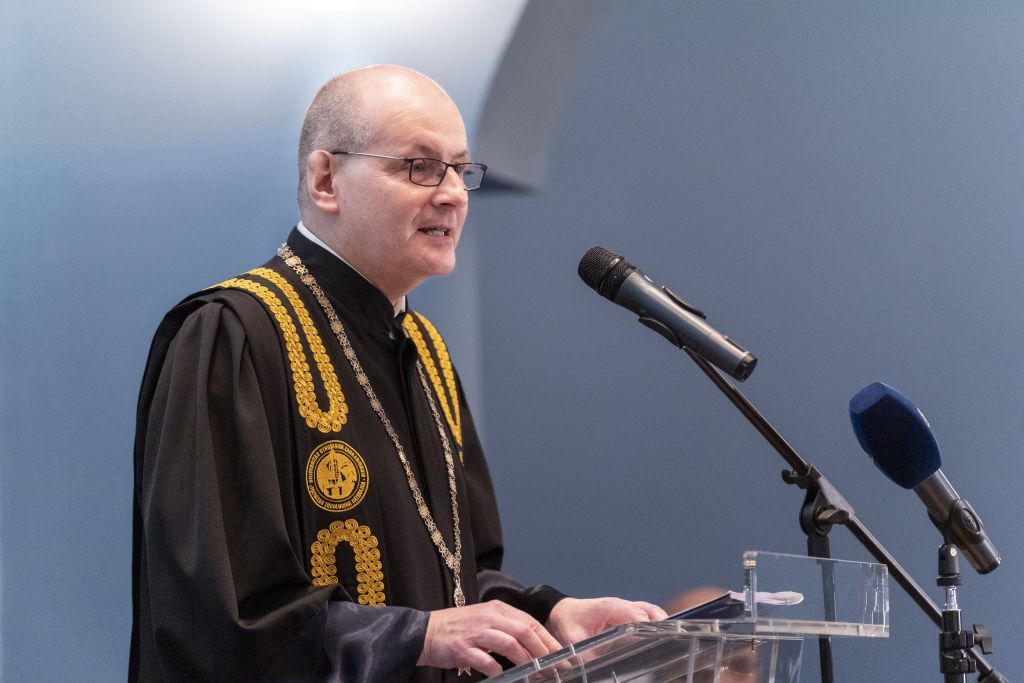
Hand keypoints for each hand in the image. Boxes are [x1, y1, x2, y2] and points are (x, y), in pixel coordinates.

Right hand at [417, 600, 561, 677]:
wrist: (426, 632)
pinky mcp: (464, 648)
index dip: (547, 639)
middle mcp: (489, 617)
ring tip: (534, 674)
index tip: (560, 654)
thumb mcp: (486, 621)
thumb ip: (507, 628)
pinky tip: (502, 675)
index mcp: (497, 609)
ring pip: (509, 644)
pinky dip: (497, 669)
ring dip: (525, 660)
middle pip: (524, 631)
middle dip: (542, 651)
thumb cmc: (459, 629)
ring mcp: (476, 632)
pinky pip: (486, 660)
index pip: (530, 622)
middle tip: (553, 666)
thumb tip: (533, 645)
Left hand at [545, 597, 667, 646]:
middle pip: (649, 610)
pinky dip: (655, 623)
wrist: (562, 612)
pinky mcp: (626, 614)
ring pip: (651, 610)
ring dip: (661, 623)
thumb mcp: (573, 639)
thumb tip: (596, 668)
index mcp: (610, 608)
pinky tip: (659, 638)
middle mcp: (620, 605)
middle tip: (669, 642)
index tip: (657, 640)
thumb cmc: (568, 622)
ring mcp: (624, 608)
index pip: (637, 614)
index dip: (648, 627)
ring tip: (669, 640)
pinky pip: (646, 614)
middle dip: (661, 625)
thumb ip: (586, 654)